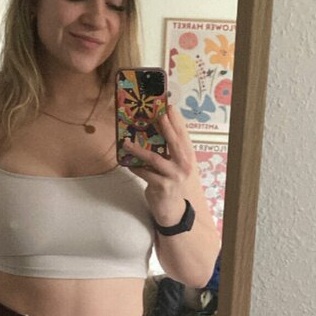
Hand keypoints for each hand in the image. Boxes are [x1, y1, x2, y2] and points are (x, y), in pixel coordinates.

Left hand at [122, 103, 196, 223]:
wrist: (172, 209)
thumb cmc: (171, 182)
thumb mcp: (174, 166)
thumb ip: (169, 150)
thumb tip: (151, 131)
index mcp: (188, 157)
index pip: (183, 135)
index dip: (177, 120)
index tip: (169, 106)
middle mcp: (184, 166)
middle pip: (174, 143)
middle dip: (166, 127)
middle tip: (157, 114)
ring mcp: (174, 177)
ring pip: (155, 159)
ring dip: (139, 150)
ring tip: (127, 143)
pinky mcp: (162, 187)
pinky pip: (145, 174)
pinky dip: (135, 168)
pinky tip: (127, 164)